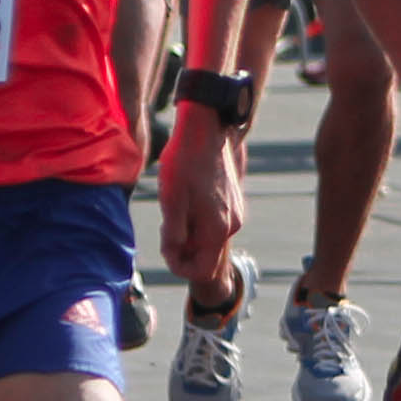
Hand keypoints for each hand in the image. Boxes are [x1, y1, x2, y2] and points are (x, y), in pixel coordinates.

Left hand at [156, 106, 246, 282]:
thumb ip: (174, 233)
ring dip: (189, 234)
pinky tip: (187, 200)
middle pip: (206, 256)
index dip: (178, 265)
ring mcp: (236, 213)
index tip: (164, 245)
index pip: (201, 270)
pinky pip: (215, 224)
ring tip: (174, 209)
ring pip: (209, 240)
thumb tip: (175, 252)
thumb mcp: (171, 200)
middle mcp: (232, 225)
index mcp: (217, 230)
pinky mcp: (234, 202)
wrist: (206, 130)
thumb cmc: (185, 162)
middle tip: (166, 226)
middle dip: (183, 249)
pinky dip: (198, 221)